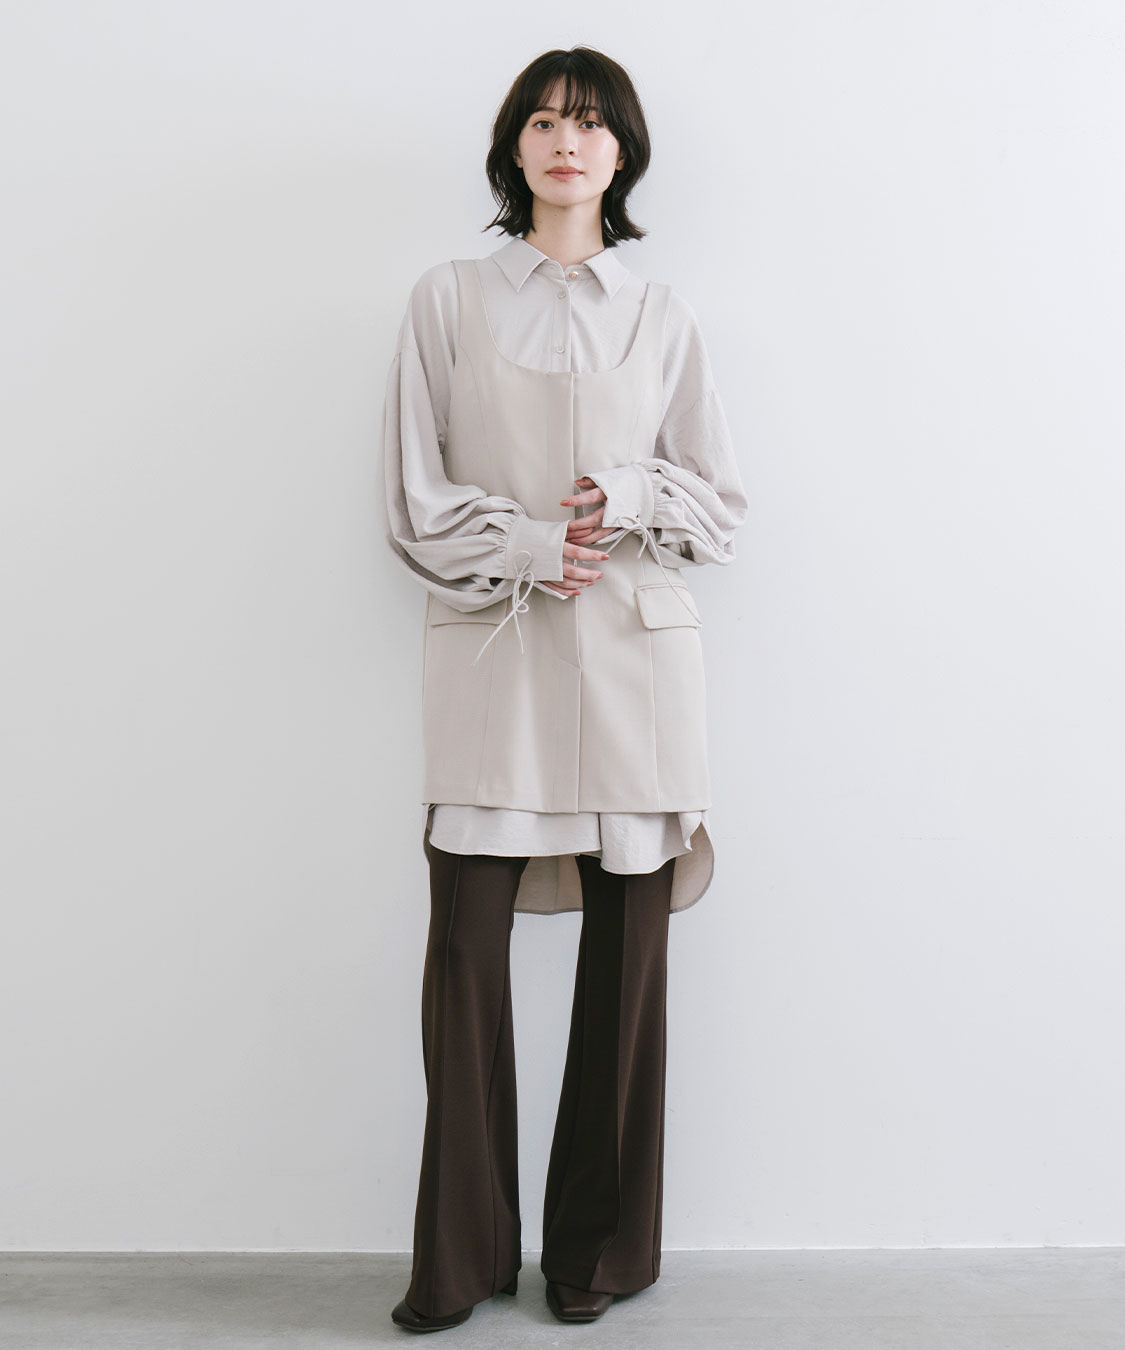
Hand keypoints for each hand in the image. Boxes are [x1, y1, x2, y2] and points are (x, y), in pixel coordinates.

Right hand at [541, 477, 613, 597]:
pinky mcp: (540, 579)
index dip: (593, 556)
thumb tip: (590, 529)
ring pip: (566, 583)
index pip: (578, 552)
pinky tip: (577, 591)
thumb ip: (573, 529)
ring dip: (581, 584)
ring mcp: (545, 572)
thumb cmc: (534, 534)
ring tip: (591, 582)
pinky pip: (555, 589)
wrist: (513, 542)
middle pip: (574, 572)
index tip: (605, 557)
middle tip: (599, 574)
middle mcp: (550, 561)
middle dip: (589, 574)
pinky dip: (567, 592)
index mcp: (554, 547)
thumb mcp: (554, 529)